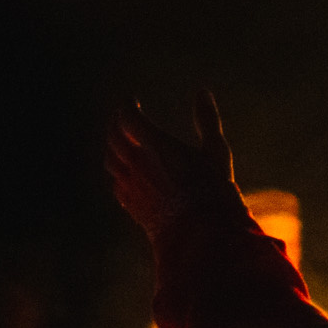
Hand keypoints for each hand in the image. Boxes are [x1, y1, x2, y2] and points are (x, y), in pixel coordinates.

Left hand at [105, 91, 246, 246]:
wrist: (203, 236)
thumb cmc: (214, 190)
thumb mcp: (216, 151)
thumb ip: (206, 120)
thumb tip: (202, 91)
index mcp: (153, 144)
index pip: (127, 116)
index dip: (127, 106)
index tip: (132, 100)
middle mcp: (135, 163)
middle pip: (113, 137)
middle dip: (117, 124)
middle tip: (124, 119)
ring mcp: (131, 186)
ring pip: (110, 161)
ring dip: (114, 148)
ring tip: (122, 145)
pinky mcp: (132, 206)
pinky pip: (117, 184)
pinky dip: (119, 173)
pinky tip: (127, 175)